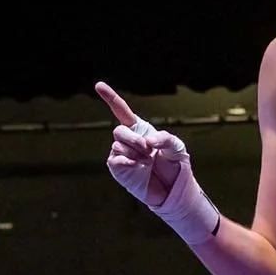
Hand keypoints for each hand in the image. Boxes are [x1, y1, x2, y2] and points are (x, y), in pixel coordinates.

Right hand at [95, 81, 184, 207]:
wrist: (173, 188)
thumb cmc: (174, 165)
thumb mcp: (177, 147)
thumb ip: (166, 138)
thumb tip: (149, 140)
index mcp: (140, 129)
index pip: (121, 111)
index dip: (110, 97)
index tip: (98, 85)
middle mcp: (128, 140)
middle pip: (118, 131)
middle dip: (133, 139)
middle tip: (148, 150)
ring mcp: (121, 154)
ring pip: (118, 146)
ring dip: (135, 153)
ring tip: (148, 162)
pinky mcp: (118, 169)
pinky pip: (115, 160)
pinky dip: (127, 161)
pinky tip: (138, 166)